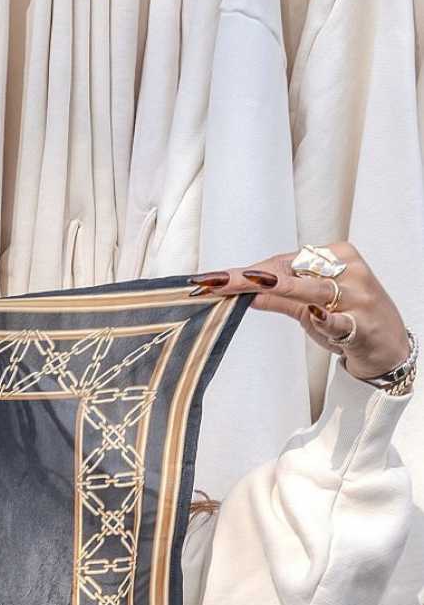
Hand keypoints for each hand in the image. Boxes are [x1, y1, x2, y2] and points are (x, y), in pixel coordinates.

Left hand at [189, 243, 410, 385]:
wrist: (388, 348)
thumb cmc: (348, 321)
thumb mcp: (309, 308)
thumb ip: (280, 299)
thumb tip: (244, 292)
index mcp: (336, 257)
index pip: (283, 262)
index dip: (248, 272)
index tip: (214, 279)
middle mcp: (347, 270)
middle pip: (292, 271)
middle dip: (251, 278)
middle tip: (215, 283)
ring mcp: (358, 296)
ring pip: (313, 289)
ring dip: (281, 288)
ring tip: (249, 286)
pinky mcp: (364, 324)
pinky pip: (341, 320)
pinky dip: (327, 319)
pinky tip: (315, 315)